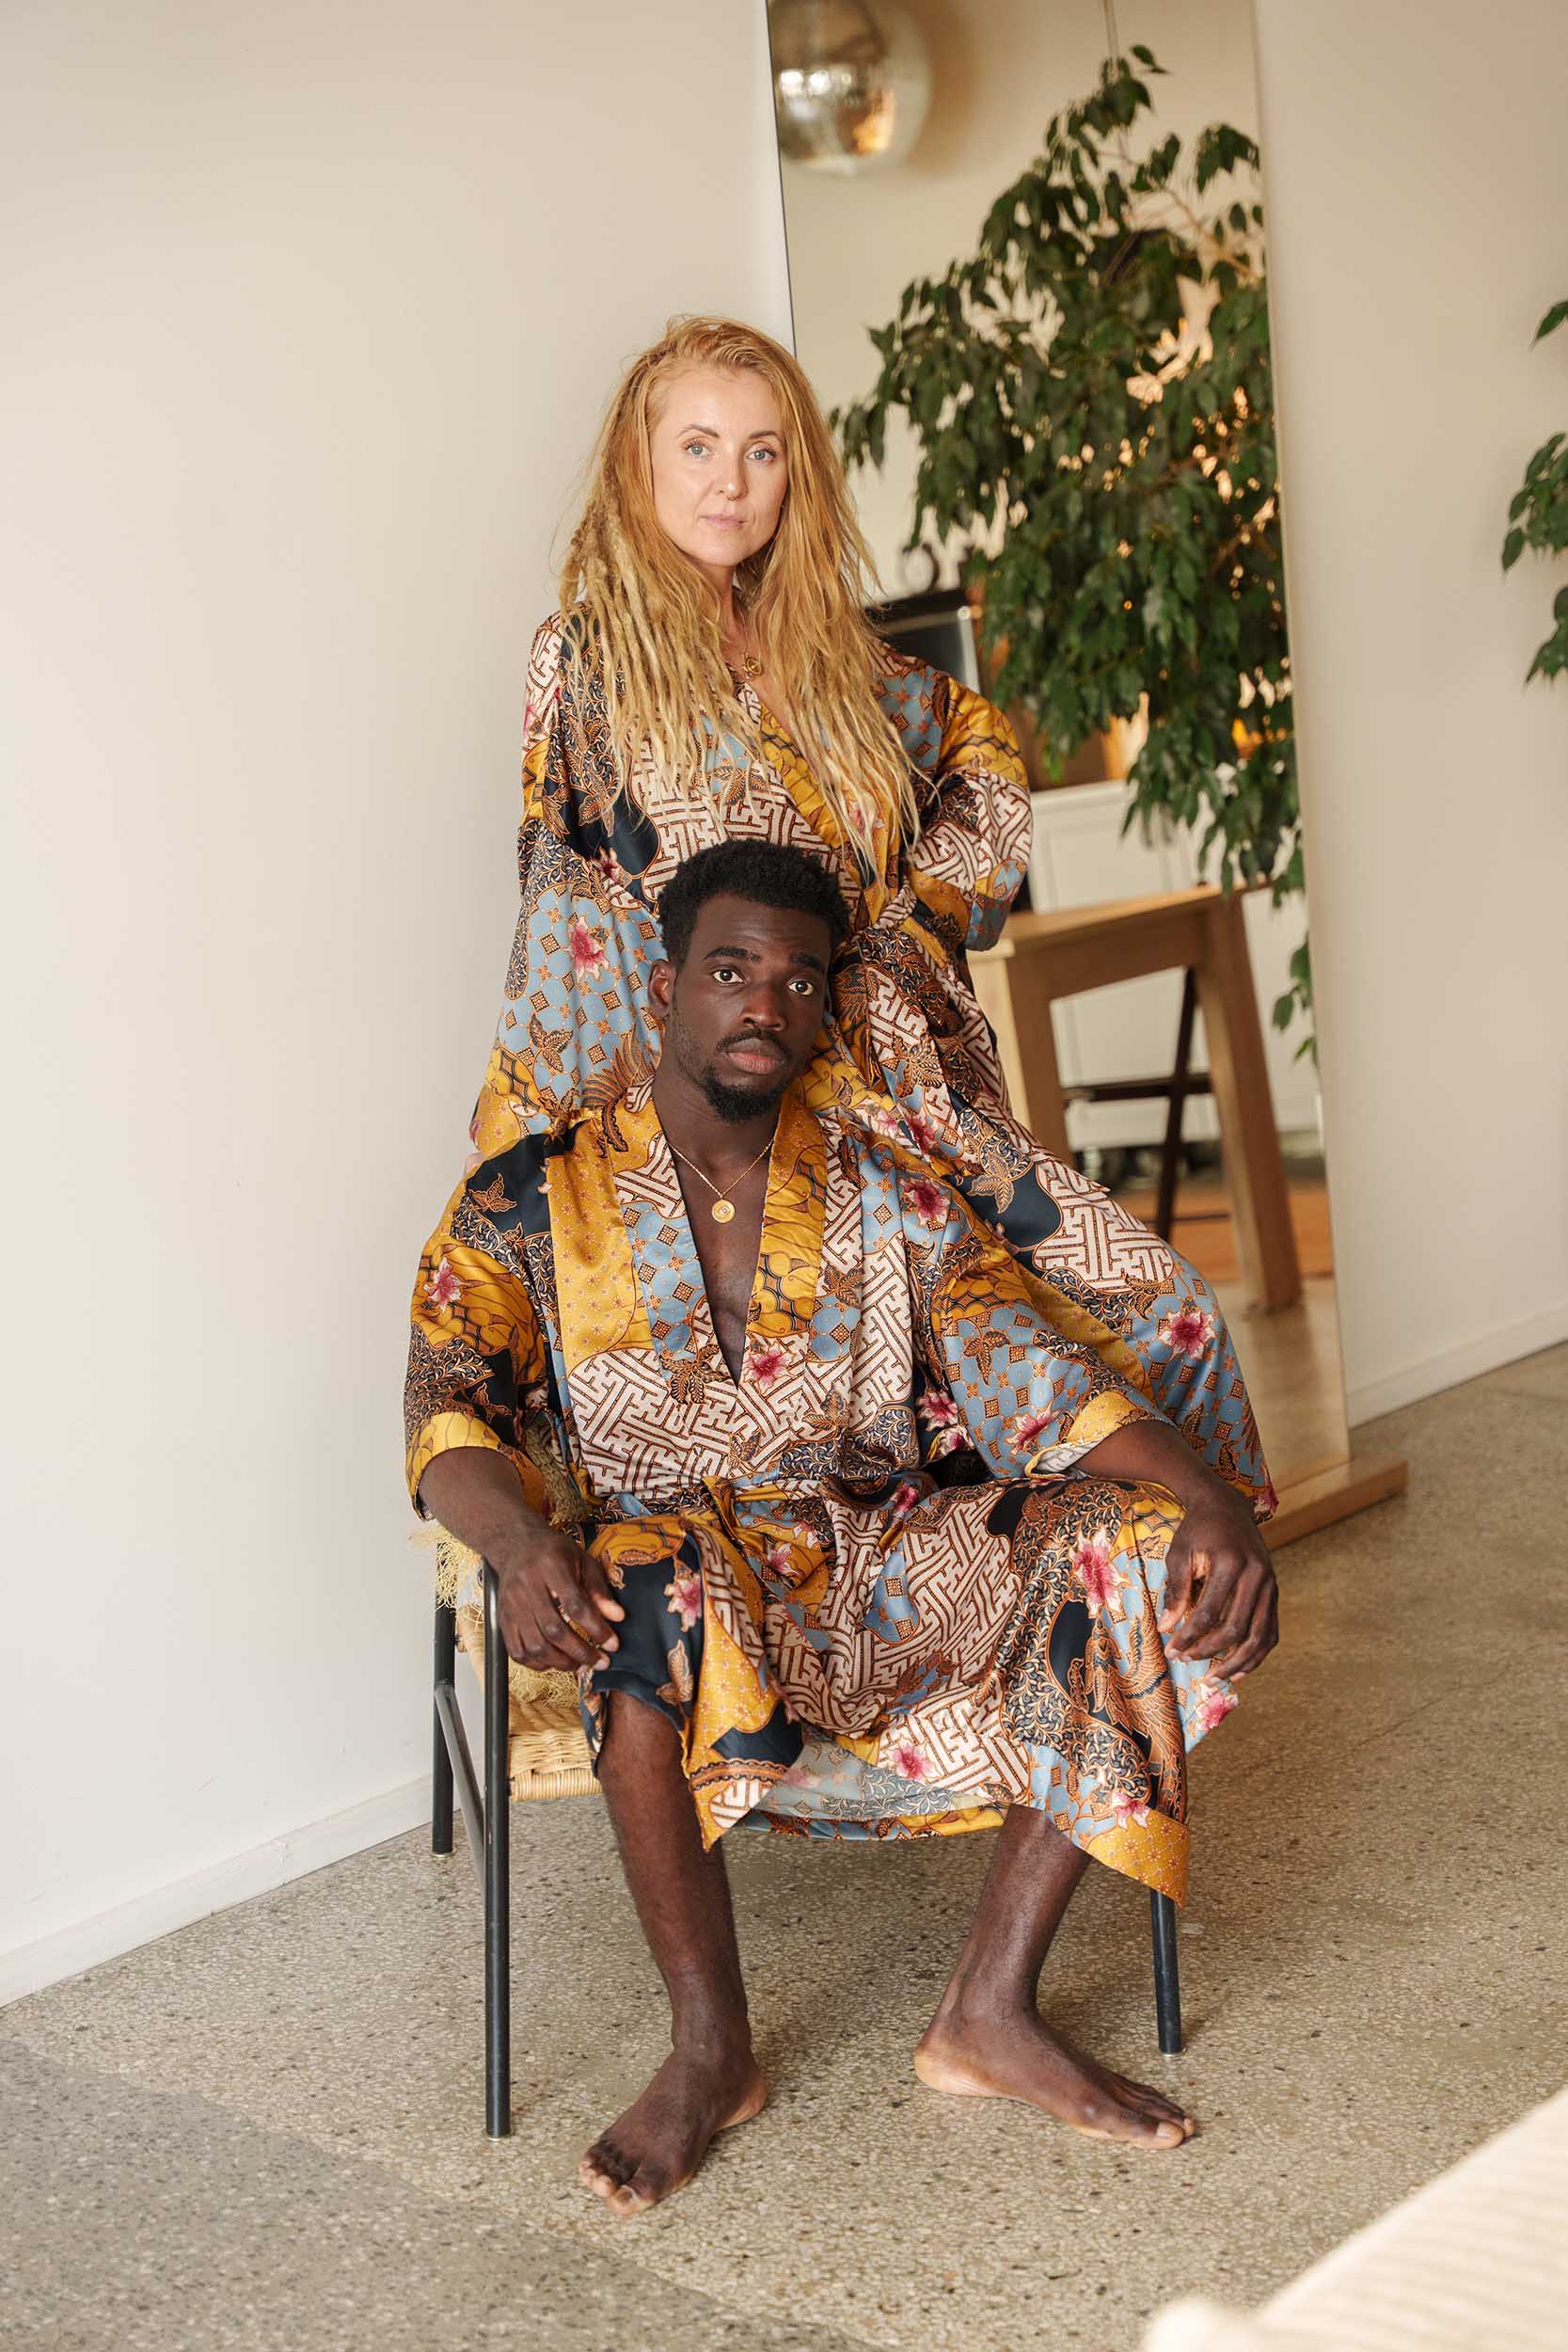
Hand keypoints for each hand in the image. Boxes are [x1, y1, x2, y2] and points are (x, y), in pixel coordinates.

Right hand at [494, 1527, 624, 1674]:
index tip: (612, 1644)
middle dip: (581, 1652)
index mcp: (551, 1567)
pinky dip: (537, 1663)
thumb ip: (599, 1590)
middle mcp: (527, 1586)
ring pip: (535, 1645)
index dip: (596, 1629)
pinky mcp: (502, 1617)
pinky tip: (554, 1662)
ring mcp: (511, 1604)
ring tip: (580, 1664)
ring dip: (561, 1662)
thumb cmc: (553, 1552)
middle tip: (599, 1661)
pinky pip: (517, 1650)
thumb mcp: (582, 1561)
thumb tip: (618, 1617)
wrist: (516, 1544)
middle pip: (554, 1630)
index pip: (576, 1605)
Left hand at [1157, 1484, 1277, 1678]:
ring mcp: (1270, 1585)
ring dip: (1237, 1663)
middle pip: (1236, 1629)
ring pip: (1259, 1636)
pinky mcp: (1275, 1591)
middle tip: (1186, 1663)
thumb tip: (1166, 1628)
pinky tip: (1239, 1670)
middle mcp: (1257, 1575)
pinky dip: (1257, 1654)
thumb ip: (1176, 1591)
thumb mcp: (1180, 1553)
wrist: (1227, 1505)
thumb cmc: (1198, 1529)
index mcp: (1231, 1563)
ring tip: (1213, 1678)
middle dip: (1210, 1652)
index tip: (1171, 1651)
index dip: (1189, 1637)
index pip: (1209, 1613)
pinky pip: (1271, 1631)